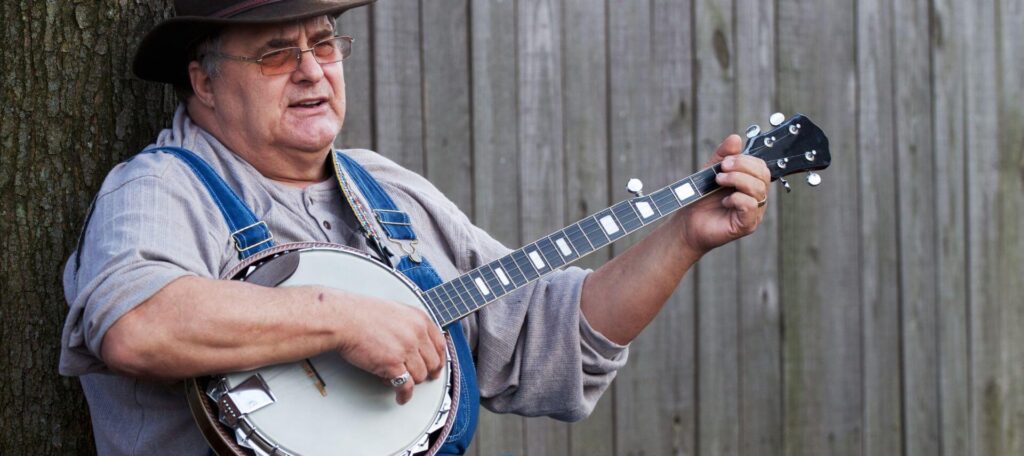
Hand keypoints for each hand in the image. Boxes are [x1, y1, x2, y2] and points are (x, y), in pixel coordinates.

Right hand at [328, 290, 446, 404]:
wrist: (345, 319)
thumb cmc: (362, 314)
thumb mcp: (396, 311)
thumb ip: (410, 324)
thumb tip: (417, 341)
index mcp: (419, 319)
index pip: (440, 344)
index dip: (439, 359)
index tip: (437, 366)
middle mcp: (416, 334)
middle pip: (432, 362)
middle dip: (427, 373)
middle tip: (421, 378)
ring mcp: (406, 350)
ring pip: (420, 376)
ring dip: (411, 382)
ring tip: (399, 381)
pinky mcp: (393, 365)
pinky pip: (406, 386)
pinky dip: (404, 395)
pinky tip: (401, 397)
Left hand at [674, 134, 770, 253]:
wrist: (687, 223)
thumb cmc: (701, 199)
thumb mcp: (711, 171)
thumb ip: (723, 155)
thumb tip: (735, 138)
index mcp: (751, 184)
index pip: (761, 166)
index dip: (746, 160)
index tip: (724, 161)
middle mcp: (756, 198)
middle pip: (764, 175)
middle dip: (742, 167)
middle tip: (721, 170)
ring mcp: (754, 212)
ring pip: (759, 189)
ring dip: (737, 180)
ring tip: (718, 181)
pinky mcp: (747, 225)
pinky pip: (751, 205)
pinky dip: (736, 198)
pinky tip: (724, 201)